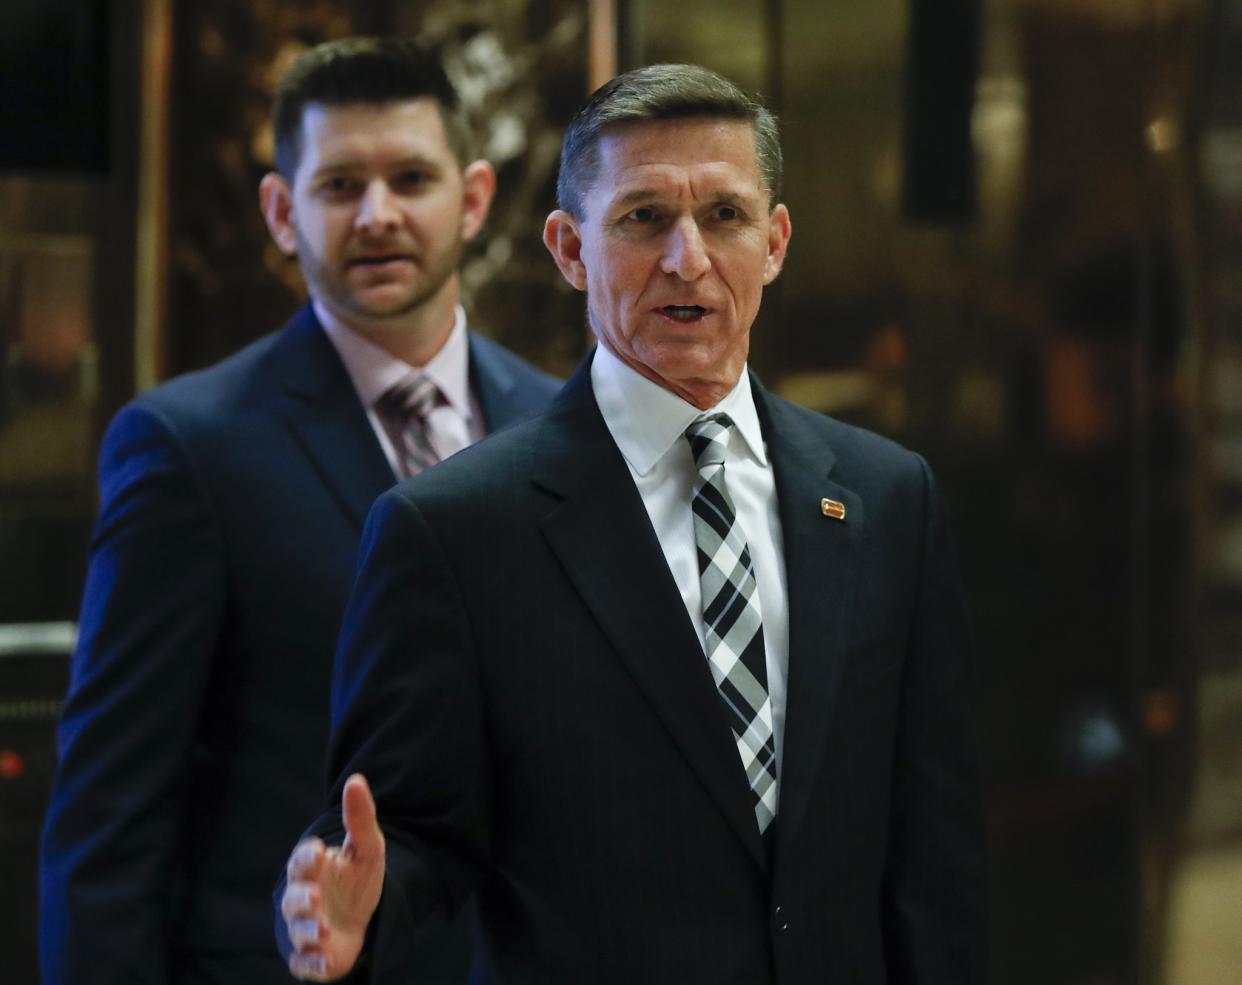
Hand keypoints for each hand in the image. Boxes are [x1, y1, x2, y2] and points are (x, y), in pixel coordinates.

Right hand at [282, 774, 385, 980]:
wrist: (357, 920)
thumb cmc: (354, 880)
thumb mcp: (366, 848)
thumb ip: (360, 818)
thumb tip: (357, 780)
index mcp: (312, 870)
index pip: (301, 861)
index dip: (306, 857)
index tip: (318, 851)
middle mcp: (303, 900)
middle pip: (294, 899)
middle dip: (303, 898)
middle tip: (315, 896)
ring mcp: (305, 930)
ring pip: (298, 932)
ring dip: (308, 931)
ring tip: (323, 930)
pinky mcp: (311, 958)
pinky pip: (305, 965)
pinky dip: (312, 965)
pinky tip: (325, 962)